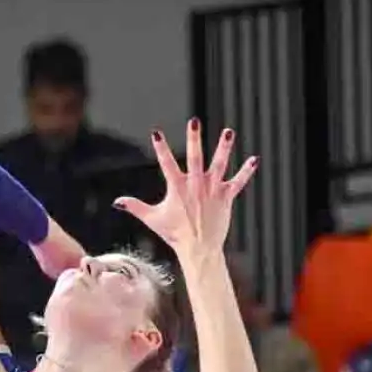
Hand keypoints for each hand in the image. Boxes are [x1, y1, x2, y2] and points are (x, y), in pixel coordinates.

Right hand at [114, 119, 256, 260]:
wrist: (198, 249)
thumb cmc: (174, 234)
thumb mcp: (152, 219)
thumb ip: (135, 207)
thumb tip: (116, 202)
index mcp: (177, 188)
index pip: (166, 163)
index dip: (160, 148)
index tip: (155, 133)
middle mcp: (195, 185)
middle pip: (195, 158)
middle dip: (194, 139)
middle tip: (194, 122)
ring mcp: (212, 190)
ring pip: (219, 165)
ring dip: (224, 148)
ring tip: (228, 132)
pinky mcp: (226, 197)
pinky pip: (238, 182)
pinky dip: (246, 171)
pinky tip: (255, 160)